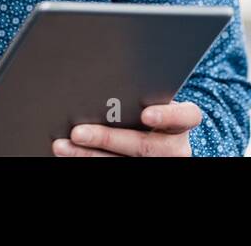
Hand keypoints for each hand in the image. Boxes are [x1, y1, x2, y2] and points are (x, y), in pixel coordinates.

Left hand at [52, 101, 202, 156]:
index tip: (145, 114)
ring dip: (89, 155)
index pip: (187, 116)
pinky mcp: (141, 171)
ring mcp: (158, 162)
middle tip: (78, 132)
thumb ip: (134, 94)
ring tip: (63, 146)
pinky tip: (69, 154)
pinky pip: (114, 170)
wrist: (154, 136)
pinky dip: (88, 161)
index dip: (168, 115)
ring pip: (125, 164)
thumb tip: (97, 79)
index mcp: (181, 122)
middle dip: (107, 138)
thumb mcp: (148, 101)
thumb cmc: (145, 108)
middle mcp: (175, 147)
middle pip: (145, 146)